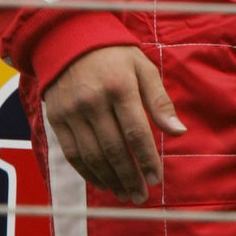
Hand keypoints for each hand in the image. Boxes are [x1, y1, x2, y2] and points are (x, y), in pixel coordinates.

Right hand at [44, 45, 184, 203]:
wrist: (69, 40)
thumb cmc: (114, 56)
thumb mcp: (143, 68)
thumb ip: (160, 101)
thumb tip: (179, 132)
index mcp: (119, 88)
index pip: (136, 133)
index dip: (147, 160)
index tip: (157, 179)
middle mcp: (93, 101)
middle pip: (114, 150)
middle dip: (130, 177)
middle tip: (141, 196)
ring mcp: (71, 112)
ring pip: (92, 156)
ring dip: (110, 180)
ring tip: (125, 194)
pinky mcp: (56, 118)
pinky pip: (72, 153)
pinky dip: (87, 173)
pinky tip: (103, 183)